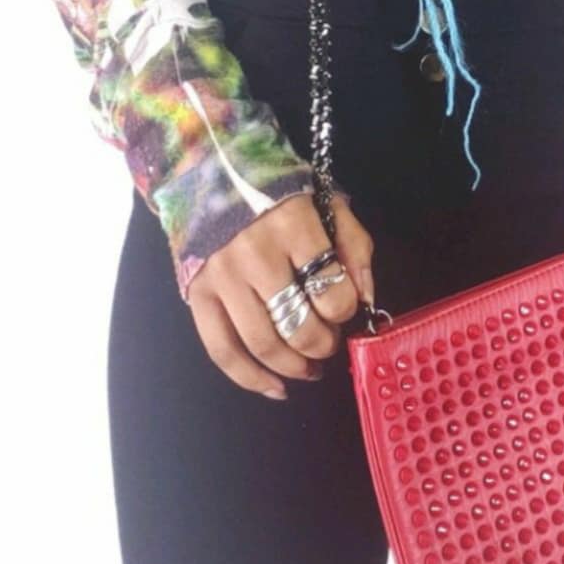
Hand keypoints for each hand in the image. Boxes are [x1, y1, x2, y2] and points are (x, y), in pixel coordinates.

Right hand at [186, 191, 373, 399]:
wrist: (214, 176)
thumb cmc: (282, 196)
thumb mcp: (329, 205)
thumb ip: (354, 248)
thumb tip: (367, 300)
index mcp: (293, 225)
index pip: (330, 288)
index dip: (346, 309)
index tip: (345, 307)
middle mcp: (254, 253)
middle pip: (297, 324)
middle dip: (322, 345)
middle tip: (329, 343)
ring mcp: (221, 276)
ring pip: (261, 344)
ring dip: (294, 367)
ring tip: (310, 369)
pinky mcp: (196, 294)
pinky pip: (221, 351)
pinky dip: (250, 379)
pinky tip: (275, 388)